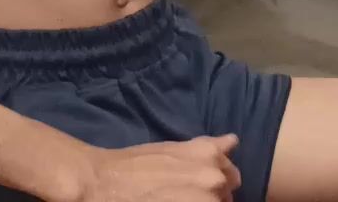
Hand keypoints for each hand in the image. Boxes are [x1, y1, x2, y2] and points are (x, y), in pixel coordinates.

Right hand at [75, 135, 241, 201]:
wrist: (104, 183)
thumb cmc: (134, 164)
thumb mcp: (173, 148)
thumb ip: (206, 148)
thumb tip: (233, 141)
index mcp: (209, 155)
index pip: (232, 174)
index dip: (215, 180)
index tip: (195, 183)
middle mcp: (214, 178)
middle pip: (227, 195)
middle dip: (212, 194)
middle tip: (180, 194)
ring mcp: (207, 201)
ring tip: (173, 199)